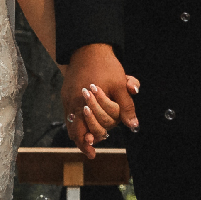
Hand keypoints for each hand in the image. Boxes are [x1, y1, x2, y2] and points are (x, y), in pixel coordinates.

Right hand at [62, 43, 137, 158]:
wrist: (89, 47)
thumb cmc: (106, 66)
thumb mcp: (120, 85)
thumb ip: (126, 107)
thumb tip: (133, 125)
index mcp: (83, 102)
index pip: (81, 130)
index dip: (87, 143)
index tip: (93, 152)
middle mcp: (72, 102)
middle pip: (72, 130)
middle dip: (82, 141)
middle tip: (92, 149)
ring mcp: (67, 97)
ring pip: (69, 122)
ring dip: (79, 132)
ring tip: (89, 139)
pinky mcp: (66, 92)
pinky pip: (68, 112)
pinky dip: (76, 120)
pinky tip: (85, 122)